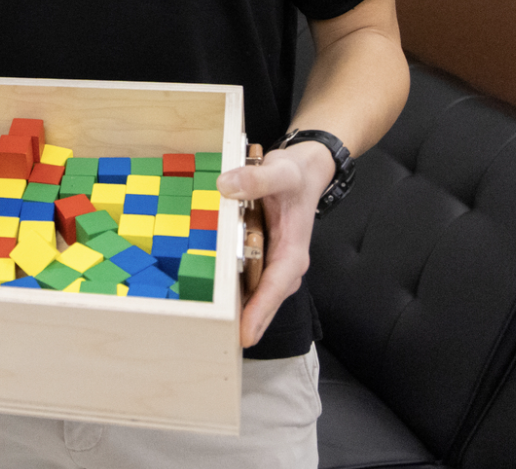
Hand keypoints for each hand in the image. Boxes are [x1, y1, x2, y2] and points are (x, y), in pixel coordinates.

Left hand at [216, 142, 334, 346]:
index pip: (275, 287)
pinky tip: (212, 297)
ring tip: (210, 330)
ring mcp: (273, 263)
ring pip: (254, 293)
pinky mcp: (262, 258)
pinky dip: (233, 290)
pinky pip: (247, 279)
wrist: (305, 171)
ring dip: (238, 310)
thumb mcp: (280, 172)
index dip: (260, 312)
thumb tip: (226, 186)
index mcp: (293, 251)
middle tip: (218, 344)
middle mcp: (284, 264)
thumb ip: (256, 180)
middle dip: (246, 323)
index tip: (244, 335)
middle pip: (264, 300)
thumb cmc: (295, 175)